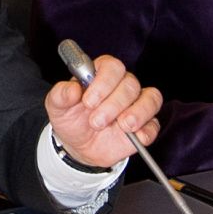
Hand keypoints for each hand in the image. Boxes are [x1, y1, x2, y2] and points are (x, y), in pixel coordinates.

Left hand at [44, 54, 161, 168]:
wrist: (78, 146)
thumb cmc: (71, 119)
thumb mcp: (57, 107)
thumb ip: (61, 94)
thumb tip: (72, 89)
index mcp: (101, 75)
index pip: (112, 67)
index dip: (103, 82)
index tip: (88, 101)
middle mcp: (122, 86)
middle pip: (130, 84)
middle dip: (113, 104)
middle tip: (96, 121)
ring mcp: (136, 104)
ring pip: (150, 99)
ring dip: (136, 113)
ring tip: (121, 126)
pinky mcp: (145, 124)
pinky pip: (154, 124)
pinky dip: (147, 130)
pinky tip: (135, 136)